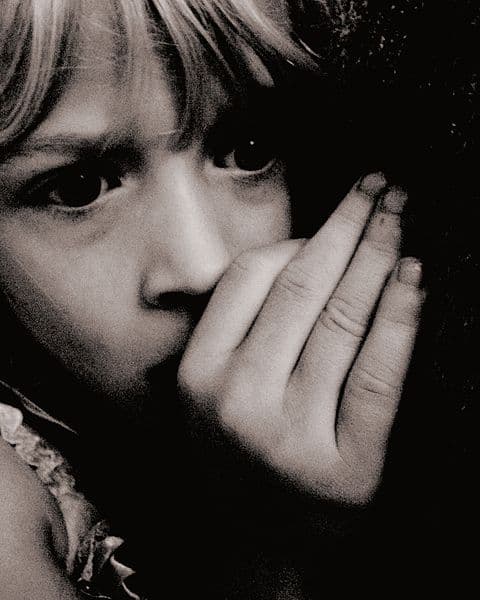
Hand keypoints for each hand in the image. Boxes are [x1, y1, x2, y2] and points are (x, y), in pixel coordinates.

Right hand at [178, 174, 424, 504]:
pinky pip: (379, 377)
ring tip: (400, 215)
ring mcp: (292, 437)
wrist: (260, 542)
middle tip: (381, 186)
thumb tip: (307, 251)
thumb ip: (239, 326)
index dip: (301, 237)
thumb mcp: (210, 391)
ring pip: (342, 322)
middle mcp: (238, 401)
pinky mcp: (348, 469)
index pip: (250, 278)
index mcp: (199, 374)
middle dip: (348, 226)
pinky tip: (413, 281)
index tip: (336, 215)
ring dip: (379, 258)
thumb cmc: (239, 453)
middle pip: (302, 288)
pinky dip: (401, 322)